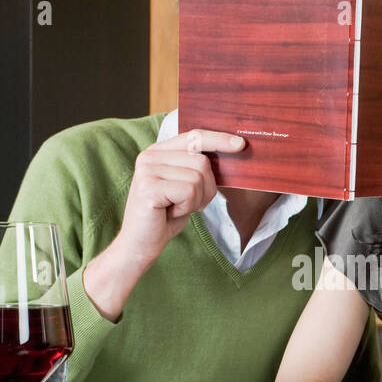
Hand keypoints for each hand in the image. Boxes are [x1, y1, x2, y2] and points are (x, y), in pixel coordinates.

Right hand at [84, 128, 243, 319]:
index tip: (240, 145)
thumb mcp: (185, 186)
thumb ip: (197, 168)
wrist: (140, 244)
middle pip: (201, 161)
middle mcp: (150, 156)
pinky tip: (170, 212)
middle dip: (206, 187)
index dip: (219, 139)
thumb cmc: (166, 216)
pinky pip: (189, 191)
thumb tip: (231, 151)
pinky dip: (187, 207)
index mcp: (158, 152)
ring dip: (196, 199)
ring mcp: (147, 170)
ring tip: (176, 208)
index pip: (194, 136)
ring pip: (198, 177)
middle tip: (187, 203)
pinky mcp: (149, 187)